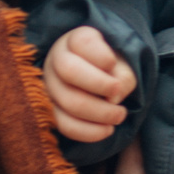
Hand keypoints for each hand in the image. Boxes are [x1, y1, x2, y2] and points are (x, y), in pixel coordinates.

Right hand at [44, 25, 135, 144]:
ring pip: (68, 101)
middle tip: (118, 91)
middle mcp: (56, 60)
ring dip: (99, 113)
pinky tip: (107, 130)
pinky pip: (65, 125)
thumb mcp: (123, 65)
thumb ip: (124, 77)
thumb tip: (111, 100)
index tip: (113, 64)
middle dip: (100, 85)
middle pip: (69, 70)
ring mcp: (50, 86)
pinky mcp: (51, 111)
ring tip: (119, 115)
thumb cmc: (112, 70)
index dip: (102, 56)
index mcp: (74, 40)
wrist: (100, 82)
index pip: (82, 42)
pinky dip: (89, 132)